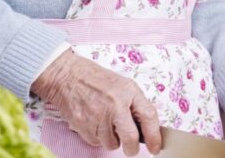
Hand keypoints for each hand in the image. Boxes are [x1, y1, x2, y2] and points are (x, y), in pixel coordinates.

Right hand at [32, 50, 161, 154]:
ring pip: (112, 144)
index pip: (148, 117)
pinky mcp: (83, 126)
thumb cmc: (98, 80)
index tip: (156, 147)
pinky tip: (95, 122)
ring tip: (107, 123)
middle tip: (132, 147)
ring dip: (112, 139)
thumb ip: (136, 105)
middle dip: (132, 148)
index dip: (154, 136)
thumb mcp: (124, 85)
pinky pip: (96, 142)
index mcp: (128, 92)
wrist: (68, 77)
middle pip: (130, 138)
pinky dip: (98, 137)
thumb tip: (146, 129)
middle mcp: (114, 105)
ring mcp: (97, 117)